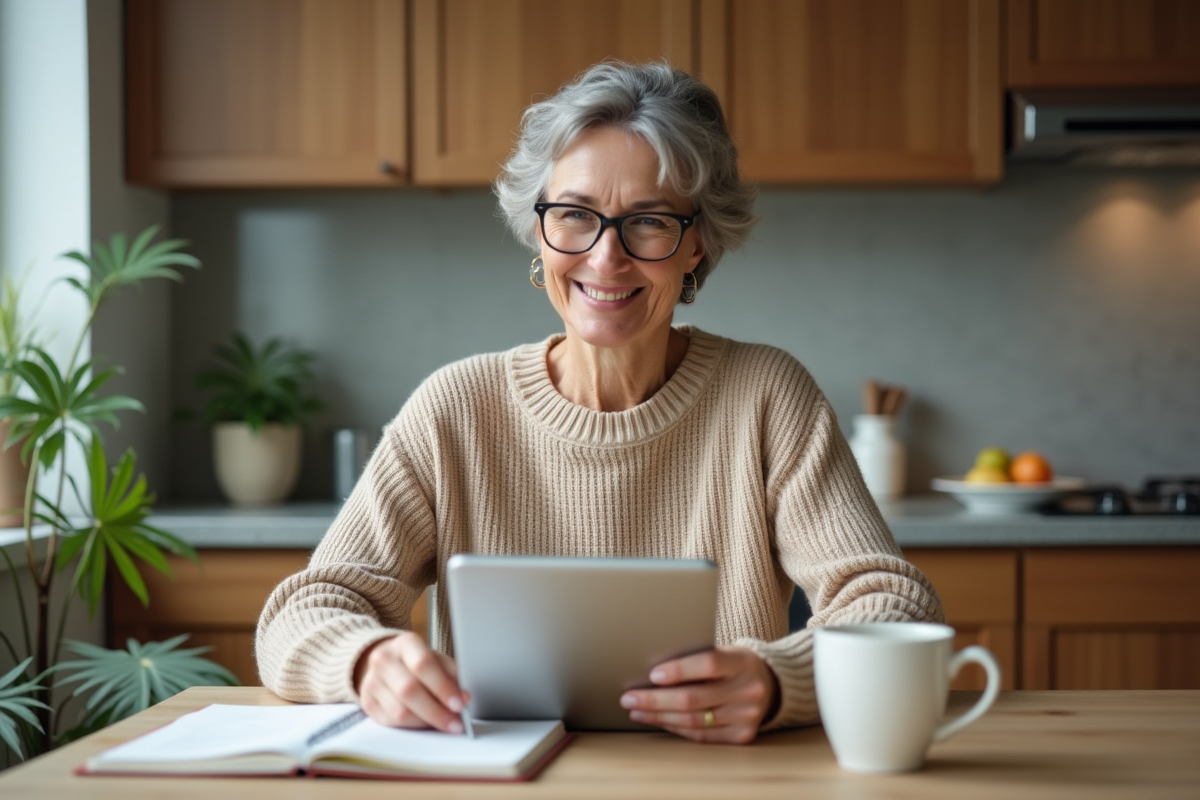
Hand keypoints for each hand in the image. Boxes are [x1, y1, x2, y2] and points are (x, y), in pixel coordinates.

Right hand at [354, 632, 468, 733]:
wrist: (386, 662)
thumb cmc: (417, 662)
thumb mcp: (436, 660)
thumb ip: (452, 676)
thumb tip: (464, 698)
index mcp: (405, 644)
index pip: (423, 665)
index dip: (442, 687)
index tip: (460, 703)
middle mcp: (383, 660)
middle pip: (409, 690)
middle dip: (436, 711)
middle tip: (456, 723)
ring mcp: (371, 681)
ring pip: (400, 711)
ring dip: (426, 722)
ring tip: (444, 724)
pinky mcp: (367, 702)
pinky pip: (392, 722)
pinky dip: (414, 726)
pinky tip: (426, 723)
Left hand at [619, 646, 778, 743]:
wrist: (772, 684)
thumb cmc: (736, 664)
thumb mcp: (725, 651)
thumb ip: (698, 658)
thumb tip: (653, 672)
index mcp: (743, 662)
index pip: (708, 664)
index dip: (679, 670)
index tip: (652, 674)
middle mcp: (748, 690)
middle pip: (694, 699)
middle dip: (656, 700)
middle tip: (629, 697)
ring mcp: (747, 716)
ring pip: (694, 721)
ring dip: (660, 716)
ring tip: (637, 710)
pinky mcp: (742, 736)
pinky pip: (702, 736)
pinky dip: (676, 728)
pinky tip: (658, 720)